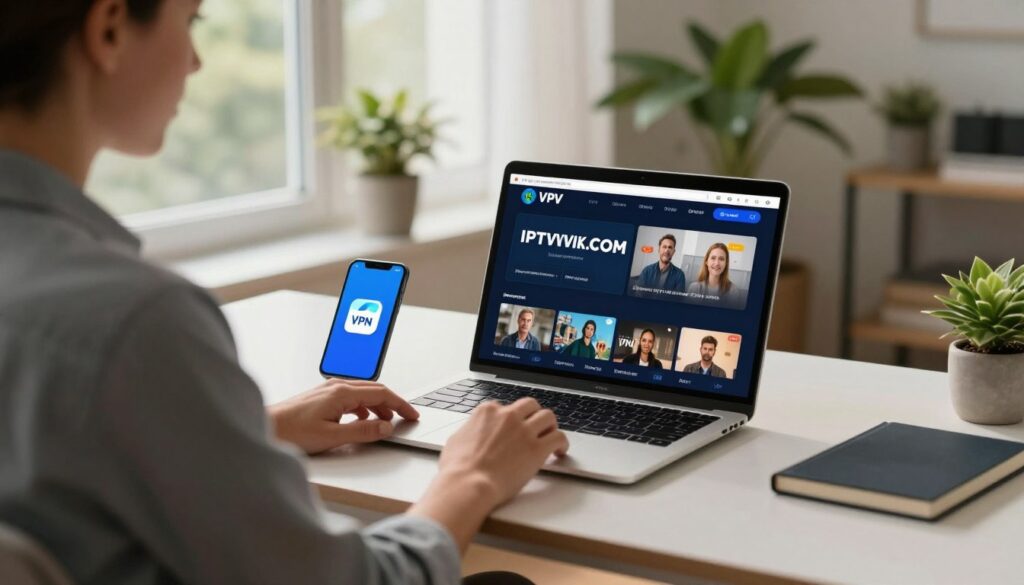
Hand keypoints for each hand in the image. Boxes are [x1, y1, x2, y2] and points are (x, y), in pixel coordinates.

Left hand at [267, 379, 418, 453]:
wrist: (266, 427)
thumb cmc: (292, 431)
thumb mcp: (332, 436)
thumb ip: (362, 432)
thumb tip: (385, 427)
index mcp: (342, 393)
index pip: (381, 393)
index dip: (400, 404)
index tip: (412, 414)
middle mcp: (336, 387)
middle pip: (374, 390)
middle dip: (392, 403)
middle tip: (405, 417)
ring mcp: (328, 390)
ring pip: (363, 393)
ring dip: (378, 406)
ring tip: (386, 421)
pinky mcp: (322, 397)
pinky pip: (351, 397)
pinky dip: (363, 407)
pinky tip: (361, 419)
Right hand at [439, 398, 568, 504]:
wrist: (468, 484)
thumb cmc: (458, 469)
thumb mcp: (456, 440)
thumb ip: (469, 431)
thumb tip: (471, 434)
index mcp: (488, 412)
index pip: (505, 407)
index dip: (510, 419)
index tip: (513, 428)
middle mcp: (508, 416)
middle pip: (530, 405)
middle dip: (533, 415)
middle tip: (535, 427)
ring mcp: (524, 431)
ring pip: (548, 416)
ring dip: (550, 426)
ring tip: (550, 437)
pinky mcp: (537, 449)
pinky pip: (558, 437)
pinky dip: (562, 443)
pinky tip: (560, 451)